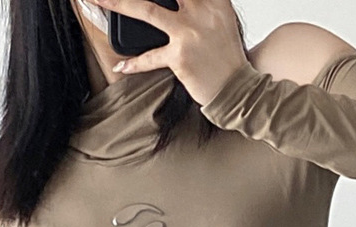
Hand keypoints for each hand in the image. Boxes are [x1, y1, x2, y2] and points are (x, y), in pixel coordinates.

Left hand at [107, 0, 247, 106]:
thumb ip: (201, 3)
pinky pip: (149, 58)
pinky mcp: (179, 57)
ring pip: (145, 11)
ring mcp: (188, 32)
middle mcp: (201, 10)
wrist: (238, 90)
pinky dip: (134, 63)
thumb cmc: (227, 56)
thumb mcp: (222, 18)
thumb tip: (175, 2)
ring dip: (117, 2)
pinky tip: (120, 64)